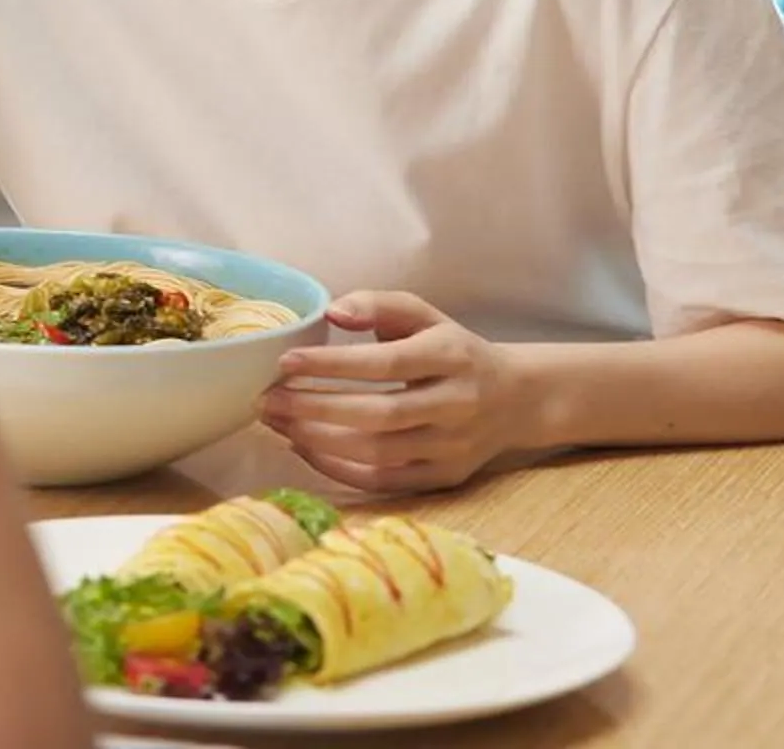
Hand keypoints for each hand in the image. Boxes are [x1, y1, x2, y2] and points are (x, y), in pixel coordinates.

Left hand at [258, 292, 532, 493]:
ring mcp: (452, 446)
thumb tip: (333, 311)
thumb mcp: (426, 315)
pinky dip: (337, 468)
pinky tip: (304, 447)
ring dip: (318, 439)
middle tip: (267, 400)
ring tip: (278, 422)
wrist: (516, 399)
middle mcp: (456, 404)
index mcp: (452, 356)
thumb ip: (379, 304)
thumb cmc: (455, 351)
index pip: (386, 364)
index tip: (286, 361)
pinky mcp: (444, 477)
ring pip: (377, 452)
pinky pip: (383, 480)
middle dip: (314, 408)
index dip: (333, 364)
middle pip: (378, 414)